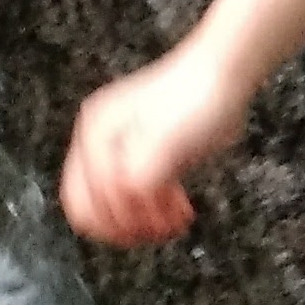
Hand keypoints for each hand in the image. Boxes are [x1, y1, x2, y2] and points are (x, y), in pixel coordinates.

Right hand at [58, 42, 247, 246]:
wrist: (225, 75)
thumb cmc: (197, 98)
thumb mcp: (166, 141)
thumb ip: (141, 176)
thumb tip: (126, 202)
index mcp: (95, 135)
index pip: (80, 197)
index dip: (111, 220)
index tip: (144, 227)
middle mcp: (99, 142)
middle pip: (93, 206)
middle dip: (126, 225)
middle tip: (160, 229)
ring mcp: (120, 150)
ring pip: (116, 207)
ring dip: (144, 223)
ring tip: (176, 220)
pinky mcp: (144, 158)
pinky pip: (137, 199)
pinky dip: (156, 213)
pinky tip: (180, 212)